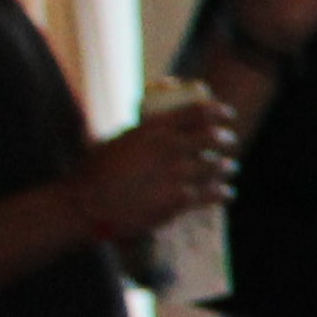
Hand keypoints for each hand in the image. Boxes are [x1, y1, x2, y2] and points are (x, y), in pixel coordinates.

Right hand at [75, 99, 231, 240]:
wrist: (87, 205)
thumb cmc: (94, 172)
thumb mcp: (117, 141)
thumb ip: (141, 135)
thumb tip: (153, 130)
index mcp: (153, 128)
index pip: (198, 112)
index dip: (218, 111)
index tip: (227, 115)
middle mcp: (169, 147)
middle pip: (213, 137)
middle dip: (226, 139)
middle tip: (230, 141)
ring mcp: (177, 173)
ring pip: (216, 166)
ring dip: (226, 167)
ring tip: (229, 168)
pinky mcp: (180, 200)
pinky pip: (213, 193)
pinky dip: (223, 193)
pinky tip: (226, 194)